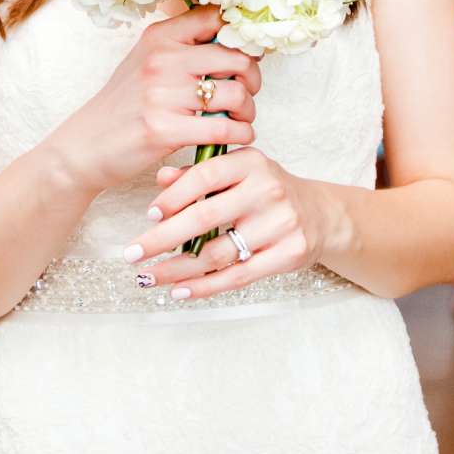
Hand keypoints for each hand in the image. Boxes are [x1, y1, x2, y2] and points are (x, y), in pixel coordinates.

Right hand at [45, 5, 260, 197]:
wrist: (85, 145)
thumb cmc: (124, 106)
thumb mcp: (147, 62)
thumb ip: (184, 47)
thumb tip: (238, 41)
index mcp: (159, 37)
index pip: (217, 18)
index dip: (244, 36)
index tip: (249, 54)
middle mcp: (162, 59)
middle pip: (237, 59)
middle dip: (253, 80)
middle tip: (248, 94)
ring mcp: (161, 94)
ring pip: (236, 95)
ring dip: (248, 112)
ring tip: (240, 120)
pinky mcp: (163, 129)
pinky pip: (223, 129)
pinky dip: (240, 135)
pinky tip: (237, 137)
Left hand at [124, 148, 349, 299]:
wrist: (321, 215)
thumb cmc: (267, 191)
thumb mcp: (237, 173)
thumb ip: (198, 174)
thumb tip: (160, 179)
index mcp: (251, 162)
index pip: (203, 177)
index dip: (172, 197)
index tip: (148, 215)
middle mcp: (267, 190)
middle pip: (204, 218)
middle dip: (161, 239)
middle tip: (132, 254)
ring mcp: (280, 224)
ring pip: (217, 254)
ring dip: (177, 269)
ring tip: (149, 277)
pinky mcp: (288, 254)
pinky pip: (237, 276)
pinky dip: (204, 287)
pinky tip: (179, 290)